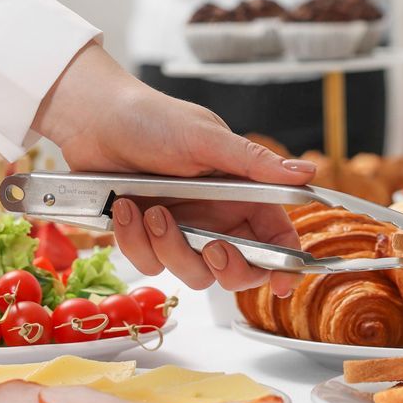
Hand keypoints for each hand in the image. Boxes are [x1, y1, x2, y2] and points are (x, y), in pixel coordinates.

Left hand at [33, 45, 314, 296]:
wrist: (94, 120)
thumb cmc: (153, 119)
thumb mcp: (206, 138)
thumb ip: (254, 163)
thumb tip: (307, 173)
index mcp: (241, 193)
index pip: (276, 236)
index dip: (284, 263)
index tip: (280, 283)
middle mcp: (216, 216)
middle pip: (239, 269)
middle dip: (227, 268)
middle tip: (213, 248)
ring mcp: (182, 230)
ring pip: (192, 273)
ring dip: (170, 248)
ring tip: (151, 210)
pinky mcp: (146, 238)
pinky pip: (150, 264)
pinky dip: (135, 241)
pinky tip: (124, 209)